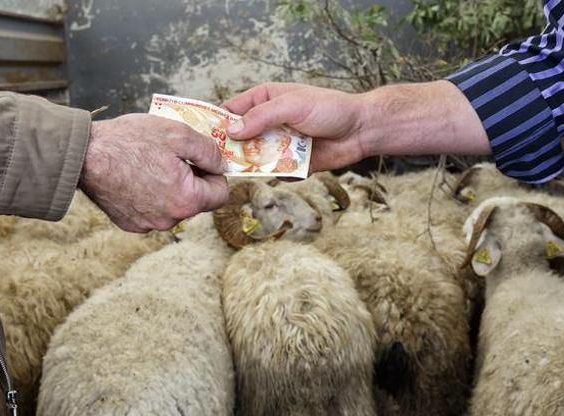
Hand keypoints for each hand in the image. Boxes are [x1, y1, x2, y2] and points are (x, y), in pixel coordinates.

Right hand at [78, 114, 228, 232]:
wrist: (82, 155)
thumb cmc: (129, 141)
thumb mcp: (178, 134)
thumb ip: (209, 151)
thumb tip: (223, 164)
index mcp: (187, 200)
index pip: (221, 194)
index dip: (215, 174)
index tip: (201, 160)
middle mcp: (169, 220)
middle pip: (197, 201)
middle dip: (192, 180)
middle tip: (174, 157)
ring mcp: (148, 225)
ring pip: (174, 206)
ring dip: (171, 188)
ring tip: (151, 164)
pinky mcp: (130, 224)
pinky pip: (152, 211)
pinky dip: (150, 196)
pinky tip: (136, 176)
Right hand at [224, 83, 367, 171]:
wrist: (360, 130)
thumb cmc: (329, 109)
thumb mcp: (292, 105)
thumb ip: (262, 116)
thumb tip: (233, 130)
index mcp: (264, 100)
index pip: (231, 111)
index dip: (216, 123)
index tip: (203, 138)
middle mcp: (268, 123)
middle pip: (239, 139)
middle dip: (232, 150)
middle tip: (224, 162)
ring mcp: (278, 144)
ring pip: (255, 159)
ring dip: (256, 165)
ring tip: (258, 167)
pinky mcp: (291, 164)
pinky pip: (276, 173)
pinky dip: (280, 174)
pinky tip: (292, 170)